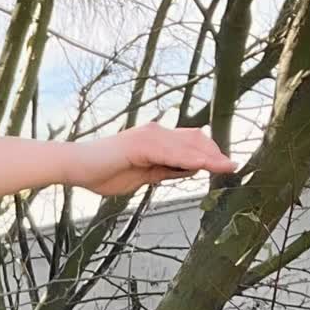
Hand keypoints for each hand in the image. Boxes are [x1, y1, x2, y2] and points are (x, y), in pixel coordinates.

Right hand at [67, 122, 237, 196]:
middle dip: (215, 153)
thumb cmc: (102, 173)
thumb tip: (189, 169)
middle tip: (233, 167)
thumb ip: (165, 171)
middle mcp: (155, 133)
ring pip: (186, 146)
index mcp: (155, 140)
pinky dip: (188, 159)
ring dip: (208, 156)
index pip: (190, 143)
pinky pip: (170, 153)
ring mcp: (148, 137)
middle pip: (194, 140)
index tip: (226, 165)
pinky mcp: (139, 144)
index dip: (210, 153)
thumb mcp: (142, 176)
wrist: (76, 167)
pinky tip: (203, 166)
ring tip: (226, 166)